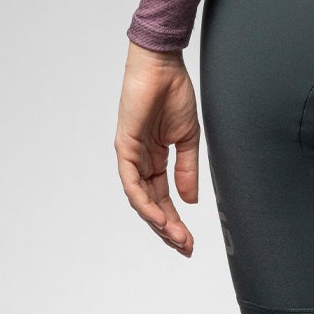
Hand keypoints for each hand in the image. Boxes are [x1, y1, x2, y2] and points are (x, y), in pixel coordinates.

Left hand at [115, 40, 200, 254]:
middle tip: (185, 247)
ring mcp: (131, 156)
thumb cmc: (174, 93)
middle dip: (167, 228)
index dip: (176, 220)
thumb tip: (189, 201)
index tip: (189, 241)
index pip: (164, 198)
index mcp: (156, 159)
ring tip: (175, 237)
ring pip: (140, 200)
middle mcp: (141, 162)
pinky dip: (144, 202)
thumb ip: (187, 169)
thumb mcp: (187, 138)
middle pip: (151, 204)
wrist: (162, 66)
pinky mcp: (124, 148)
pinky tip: (158, 217)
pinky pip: (132, 183)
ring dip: (158, 221)